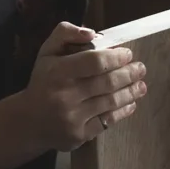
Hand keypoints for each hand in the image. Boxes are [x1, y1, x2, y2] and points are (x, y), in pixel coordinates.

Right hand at [21, 22, 146, 151]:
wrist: (28, 121)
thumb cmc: (43, 81)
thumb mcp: (47, 52)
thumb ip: (65, 34)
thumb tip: (92, 34)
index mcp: (58, 72)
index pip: (94, 62)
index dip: (115, 57)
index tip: (127, 54)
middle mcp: (65, 95)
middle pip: (107, 82)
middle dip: (129, 74)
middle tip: (141, 68)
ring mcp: (73, 117)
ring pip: (110, 102)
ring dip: (130, 92)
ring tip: (141, 86)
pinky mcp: (79, 135)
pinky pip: (107, 121)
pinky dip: (123, 111)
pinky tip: (131, 103)